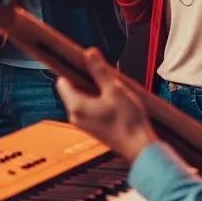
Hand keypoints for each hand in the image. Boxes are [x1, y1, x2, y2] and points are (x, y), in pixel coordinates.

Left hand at [56, 47, 157, 162]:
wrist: (139, 148)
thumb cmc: (128, 122)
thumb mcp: (114, 90)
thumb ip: (100, 70)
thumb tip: (89, 53)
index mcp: (76, 106)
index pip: (62, 81)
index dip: (71, 70)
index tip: (83, 62)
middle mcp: (75, 116)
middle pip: (72, 89)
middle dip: (85, 79)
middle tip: (103, 75)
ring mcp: (83, 123)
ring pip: (82, 98)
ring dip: (94, 90)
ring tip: (112, 89)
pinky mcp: (93, 128)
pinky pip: (89, 108)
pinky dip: (98, 101)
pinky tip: (114, 101)